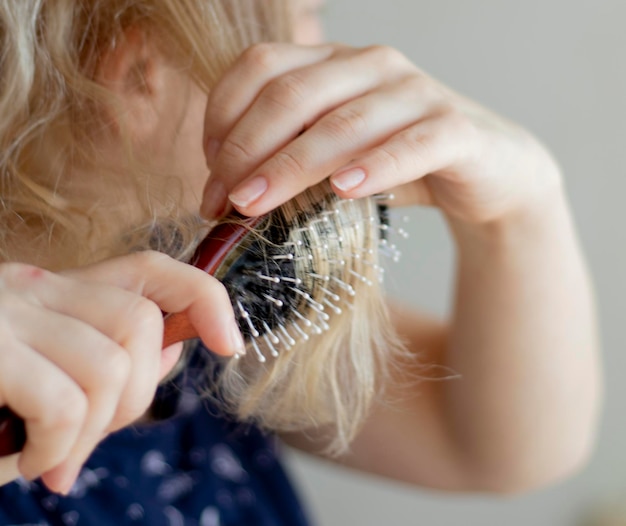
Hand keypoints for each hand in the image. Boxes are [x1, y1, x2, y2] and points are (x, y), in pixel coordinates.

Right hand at [0, 251, 241, 493]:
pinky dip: (61, 444)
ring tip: (56, 461)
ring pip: (110, 364)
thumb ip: (107, 359)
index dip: (203, 298)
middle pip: (140, 324)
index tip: (229, 343)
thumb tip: (176, 351)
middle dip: (138, 397)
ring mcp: (4, 313)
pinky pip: (64, 399)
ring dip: (95, 431)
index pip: (150, 269)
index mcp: (54, 292)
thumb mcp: (45, 375)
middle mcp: (31, 289)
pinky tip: (34, 463)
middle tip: (87, 441)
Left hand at [201, 43, 561, 223]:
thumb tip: (221, 192)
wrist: (484, 171)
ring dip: (292, 165)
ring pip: (343, 122)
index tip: (210, 173)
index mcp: (332, 61)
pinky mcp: (454, 129)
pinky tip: (344, 190)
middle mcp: (370, 64)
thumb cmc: (395, 163)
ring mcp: (415, 92)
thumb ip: (286, 157)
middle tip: (224, 199)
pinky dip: (376, 166)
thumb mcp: (332, 155)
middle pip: (292, 95)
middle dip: (246, 149)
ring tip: (255, 204)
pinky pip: (411, 144)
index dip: (222, 117)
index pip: (259, 66)